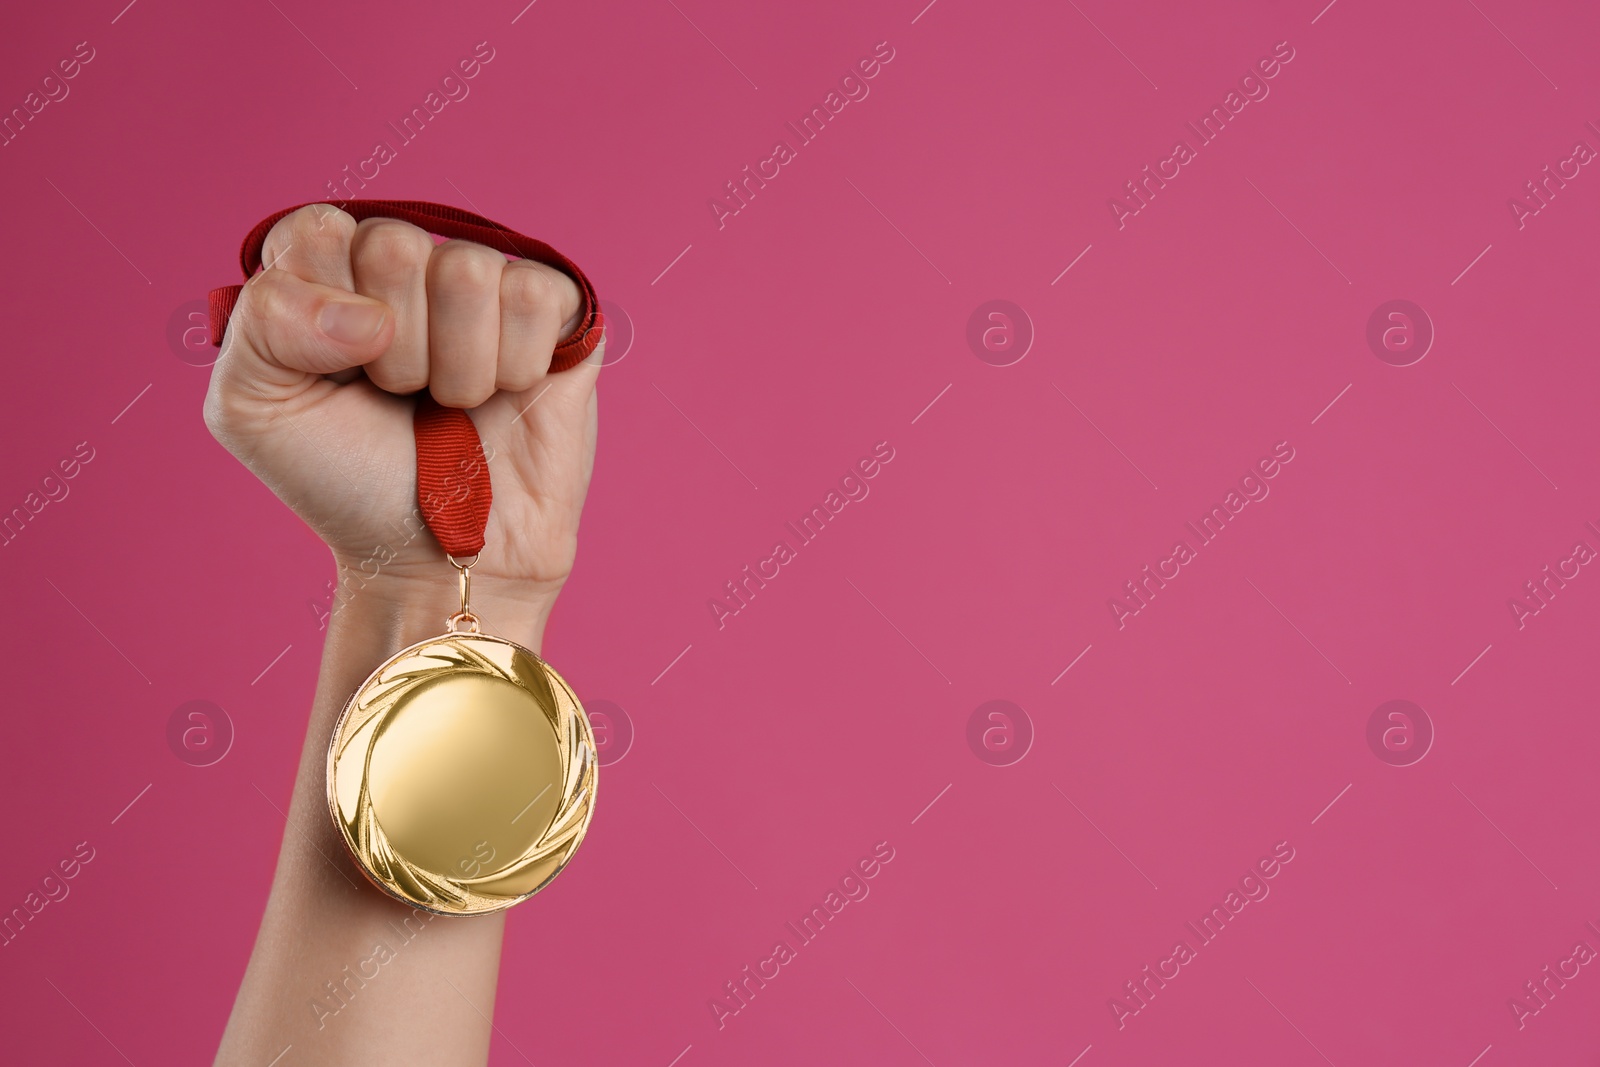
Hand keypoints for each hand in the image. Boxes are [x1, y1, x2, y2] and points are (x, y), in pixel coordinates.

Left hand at [203, 204, 601, 626]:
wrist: (436, 558)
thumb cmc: (346, 484)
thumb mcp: (252, 410)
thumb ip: (264, 323)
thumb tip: (372, 314)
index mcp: (332, 274)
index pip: (319, 228)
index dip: (321, 304)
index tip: (333, 367)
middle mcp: (412, 269)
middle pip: (395, 245)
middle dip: (392, 347)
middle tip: (398, 395)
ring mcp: (487, 288)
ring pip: (470, 270)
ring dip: (456, 366)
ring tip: (453, 405)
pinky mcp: (558, 315)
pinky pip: (536, 293)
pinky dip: (515, 365)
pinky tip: (505, 394)